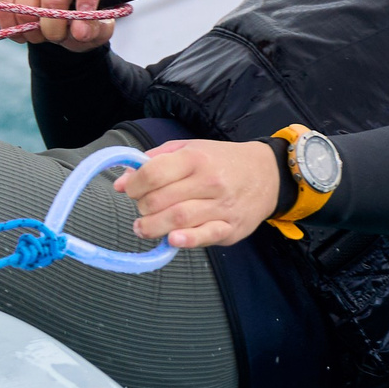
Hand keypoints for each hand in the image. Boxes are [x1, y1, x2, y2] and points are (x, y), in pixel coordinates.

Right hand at [0, 0, 112, 50]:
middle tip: (56, 38)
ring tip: (41, 34)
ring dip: (31, 29)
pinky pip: (6, 3)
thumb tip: (79, 32)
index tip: (81, 26)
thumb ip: (94, 30)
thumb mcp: (97, 29)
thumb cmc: (83, 17)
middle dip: (53, 28)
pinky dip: (11, 25)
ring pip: (27, 3)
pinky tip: (23, 31)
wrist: (60, 12)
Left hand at [113, 139, 281, 248]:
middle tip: (141, 209)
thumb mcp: (189, 147)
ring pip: (179, 219)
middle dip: (142, 207)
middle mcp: (209, 180)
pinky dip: (187, 240)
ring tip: (143, 228)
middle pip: (161, 199)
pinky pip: (206, 235)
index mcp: (195, 158)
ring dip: (153, 227)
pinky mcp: (231, 227)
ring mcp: (222, 205)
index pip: (154, 173)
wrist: (266, 174)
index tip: (129, 190)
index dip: (133, 185)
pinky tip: (172, 240)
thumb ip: (154, 160)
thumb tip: (122, 181)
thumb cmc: (221, 161)